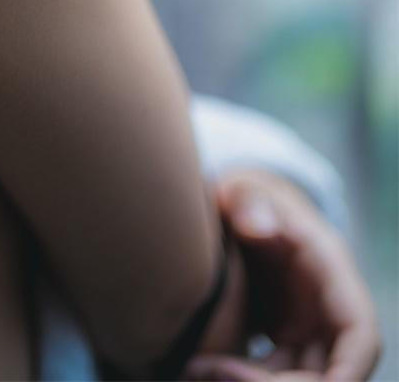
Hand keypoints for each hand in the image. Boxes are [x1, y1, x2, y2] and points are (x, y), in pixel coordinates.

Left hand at [182, 168, 382, 381]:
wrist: (239, 210)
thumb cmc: (246, 198)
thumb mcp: (246, 192)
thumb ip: (249, 202)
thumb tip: (257, 227)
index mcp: (333, 275)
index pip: (360, 336)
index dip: (345, 373)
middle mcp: (328, 313)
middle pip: (326, 376)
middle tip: (209, 372)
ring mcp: (308, 332)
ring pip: (295, 380)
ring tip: (194, 370)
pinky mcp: (283, 344)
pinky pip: (270, 376)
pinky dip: (239, 377)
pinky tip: (197, 369)